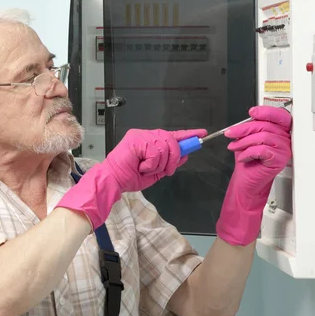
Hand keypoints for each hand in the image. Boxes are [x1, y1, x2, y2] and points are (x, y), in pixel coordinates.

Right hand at [55, 128, 205, 229]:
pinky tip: (141, 166)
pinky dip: (151, 163)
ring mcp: (140, 135)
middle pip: (171, 140)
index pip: (171, 135)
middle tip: (167, 170)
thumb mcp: (155, 172)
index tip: (201, 134)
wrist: (113, 181)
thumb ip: (169, 163)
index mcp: (149, 140)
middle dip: (174, 157)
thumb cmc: (129, 177)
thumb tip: (185, 156)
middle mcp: (145, 134)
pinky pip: (155, 151)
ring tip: (146, 169)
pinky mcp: (136, 139)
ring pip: (164, 146)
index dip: (186, 135)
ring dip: (159, 163)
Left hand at [216, 106, 291, 245]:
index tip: (252, 112)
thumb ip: (251, 126)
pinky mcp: (280, 160)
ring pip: (263, 136)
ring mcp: (284, 150)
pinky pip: (262, 150)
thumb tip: (250, 116)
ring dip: (244, 142)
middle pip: (267, 125)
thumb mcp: (248, 139)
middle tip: (231, 133)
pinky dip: (248, 152)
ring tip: (234, 147)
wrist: (246, 181)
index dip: (266, 111)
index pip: (279, 116)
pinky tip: (243, 157)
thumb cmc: (248, 160)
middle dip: (244, 128)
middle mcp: (285, 139)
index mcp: (280, 131)